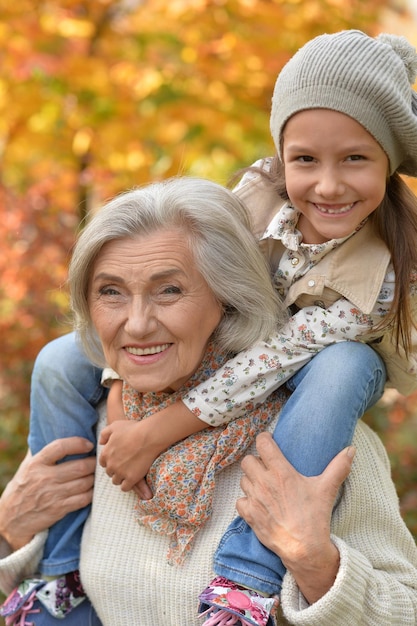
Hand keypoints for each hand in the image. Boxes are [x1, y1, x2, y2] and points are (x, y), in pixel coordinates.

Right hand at [0, 437, 95, 551]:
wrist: (10, 519)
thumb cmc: (21, 488)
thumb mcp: (26, 467)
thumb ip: (39, 451)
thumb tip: (52, 433)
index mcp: (36, 464)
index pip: (60, 447)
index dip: (78, 443)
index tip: (88, 445)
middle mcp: (44, 478)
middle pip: (79, 467)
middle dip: (92, 463)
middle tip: (96, 461)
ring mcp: (52, 495)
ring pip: (84, 483)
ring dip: (94, 478)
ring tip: (95, 475)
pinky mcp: (58, 509)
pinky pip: (83, 499)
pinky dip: (91, 493)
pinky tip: (91, 490)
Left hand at [99, 420, 156, 498]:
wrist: (148, 436)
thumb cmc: (133, 429)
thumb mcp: (115, 426)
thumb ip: (104, 434)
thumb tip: (101, 443)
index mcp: (105, 453)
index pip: (103, 463)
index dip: (110, 461)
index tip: (118, 458)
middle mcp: (111, 465)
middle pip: (109, 472)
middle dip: (115, 469)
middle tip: (125, 465)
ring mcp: (121, 473)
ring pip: (116, 481)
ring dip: (121, 478)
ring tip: (129, 472)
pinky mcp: (131, 478)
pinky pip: (125, 488)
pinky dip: (127, 485)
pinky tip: (132, 479)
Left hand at [236, 432, 354, 602]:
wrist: (303, 548)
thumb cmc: (314, 517)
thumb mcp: (327, 489)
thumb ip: (339, 466)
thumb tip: (351, 449)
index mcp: (281, 472)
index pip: (262, 443)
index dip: (264, 439)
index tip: (269, 442)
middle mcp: (264, 482)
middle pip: (247, 460)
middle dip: (255, 461)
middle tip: (266, 467)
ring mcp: (254, 499)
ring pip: (243, 479)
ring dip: (251, 480)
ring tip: (263, 485)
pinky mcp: (248, 515)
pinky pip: (240, 500)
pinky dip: (246, 500)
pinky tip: (257, 503)